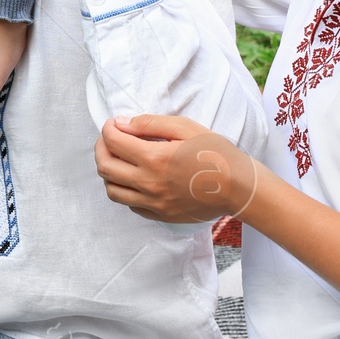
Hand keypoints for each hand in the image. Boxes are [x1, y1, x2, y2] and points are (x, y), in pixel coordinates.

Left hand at [95, 113, 259, 224]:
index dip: (108, 129)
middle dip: (101, 148)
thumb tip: (122, 124)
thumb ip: (151, 123)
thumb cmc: (215, 153)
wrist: (238, 188)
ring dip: (109, 172)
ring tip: (119, 160)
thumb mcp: (186, 127)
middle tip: (110, 138)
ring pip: (111, 190)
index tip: (114, 124)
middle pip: (105, 167)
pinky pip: (129, 204)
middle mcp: (148, 183)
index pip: (113, 142)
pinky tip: (135, 178)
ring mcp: (153, 203)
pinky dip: (125, 190)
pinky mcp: (159, 215)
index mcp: (154, 158)